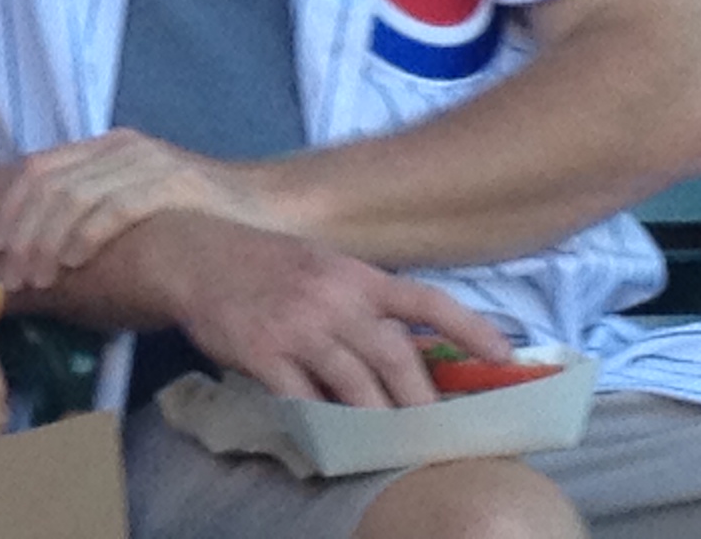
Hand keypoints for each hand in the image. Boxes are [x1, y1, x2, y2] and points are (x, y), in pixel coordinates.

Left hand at [0, 129, 269, 291]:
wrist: (271, 207)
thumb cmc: (199, 216)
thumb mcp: (139, 200)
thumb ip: (97, 208)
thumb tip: (41, 245)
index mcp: (107, 146)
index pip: (37, 169)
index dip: (10, 210)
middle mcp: (122, 146)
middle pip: (48, 186)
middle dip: (20, 235)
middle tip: (9, 278)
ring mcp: (148, 162)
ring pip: (73, 198)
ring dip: (44, 243)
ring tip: (34, 280)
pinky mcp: (174, 185)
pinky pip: (114, 208)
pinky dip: (84, 236)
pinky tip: (70, 264)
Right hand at [168, 216, 511, 406]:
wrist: (194, 253)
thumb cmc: (267, 264)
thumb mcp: (323, 265)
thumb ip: (364, 299)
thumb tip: (412, 347)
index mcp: (357, 274)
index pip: (426, 300)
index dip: (471, 327)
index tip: (506, 356)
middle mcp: (335, 297)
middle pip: (396, 357)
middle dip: (422, 404)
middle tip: (438, 435)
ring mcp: (299, 326)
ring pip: (355, 387)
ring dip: (379, 424)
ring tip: (393, 448)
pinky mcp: (264, 353)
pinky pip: (304, 401)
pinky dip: (323, 425)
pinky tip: (333, 439)